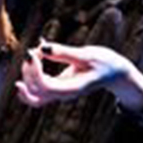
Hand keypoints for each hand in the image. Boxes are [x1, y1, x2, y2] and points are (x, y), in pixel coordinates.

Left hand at [15, 40, 142, 108]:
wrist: (115, 73)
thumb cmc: (105, 62)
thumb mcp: (87, 54)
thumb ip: (64, 52)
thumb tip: (42, 47)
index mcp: (73, 88)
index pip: (45, 86)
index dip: (34, 71)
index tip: (33, 51)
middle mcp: (64, 94)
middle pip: (35, 91)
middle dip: (29, 70)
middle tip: (35, 50)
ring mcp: (60, 93)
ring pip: (34, 93)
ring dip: (28, 74)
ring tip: (35, 53)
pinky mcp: (58, 88)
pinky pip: (37, 90)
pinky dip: (30, 77)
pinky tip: (31, 60)